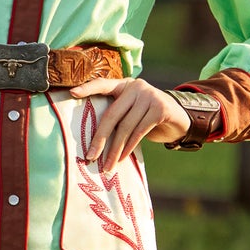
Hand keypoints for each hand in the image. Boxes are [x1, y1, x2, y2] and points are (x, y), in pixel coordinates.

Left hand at [69, 76, 190, 170]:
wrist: (179, 118)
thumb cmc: (148, 117)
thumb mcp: (132, 110)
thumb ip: (118, 114)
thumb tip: (94, 139)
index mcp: (124, 85)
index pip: (103, 84)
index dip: (88, 88)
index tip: (71, 92)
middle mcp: (136, 87)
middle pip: (112, 114)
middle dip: (100, 138)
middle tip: (90, 157)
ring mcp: (149, 96)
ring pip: (126, 127)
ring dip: (115, 150)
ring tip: (107, 166)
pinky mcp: (160, 108)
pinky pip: (139, 132)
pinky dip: (129, 148)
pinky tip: (122, 158)